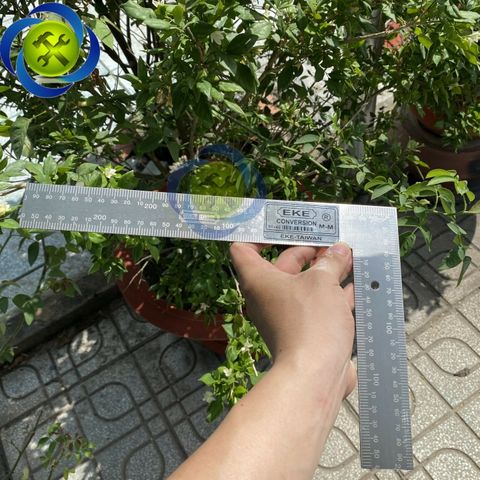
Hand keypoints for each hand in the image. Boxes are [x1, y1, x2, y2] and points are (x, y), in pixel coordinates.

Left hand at [229, 242, 356, 397]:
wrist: (316, 375)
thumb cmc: (311, 321)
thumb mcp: (322, 282)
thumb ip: (331, 261)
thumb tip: (340, 251)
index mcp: (259, 279)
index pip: (244, 249)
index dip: (259, 235)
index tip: (283, 227)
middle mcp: (269, 295)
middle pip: (285, 263)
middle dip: (310, 250)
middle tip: (334, 241)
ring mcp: (287, 314)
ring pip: (306, 284)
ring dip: (328, 270)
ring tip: (351, 256)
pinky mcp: (306, 330)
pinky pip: (320, 304)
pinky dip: (336, 294)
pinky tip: (358, 283)